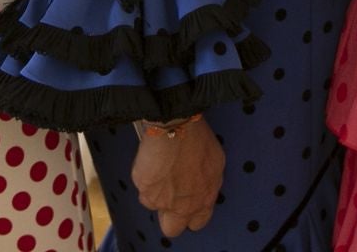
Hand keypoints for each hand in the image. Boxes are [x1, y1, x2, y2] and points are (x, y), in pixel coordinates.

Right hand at [132, 120, 223, 236]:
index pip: (198, 222)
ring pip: (153, 203)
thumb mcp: (215, 162)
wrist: (175, 128)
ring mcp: (162, 201)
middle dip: (168, 216)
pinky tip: (152, 162)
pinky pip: (142, 189)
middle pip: (171, 228)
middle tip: (168, 196)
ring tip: (160, 168)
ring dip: (154, 191)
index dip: (191, 214)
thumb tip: (202, 185)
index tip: (187, 204)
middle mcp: (183, 206)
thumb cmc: (197, 139)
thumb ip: (207, 182)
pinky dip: (145, 178)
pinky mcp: (145, 191)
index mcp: (204, 199)